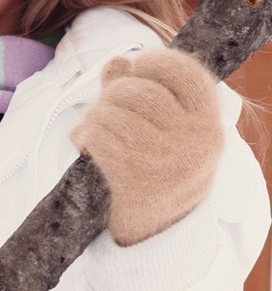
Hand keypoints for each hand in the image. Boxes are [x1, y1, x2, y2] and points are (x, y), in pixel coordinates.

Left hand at [70, 46, 224, 245]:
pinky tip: (83, 143)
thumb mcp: (166, 129)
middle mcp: (192, 140)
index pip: (184, 72)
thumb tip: (117, 61)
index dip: (154, 62)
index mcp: (207, 123)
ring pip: (113, 113)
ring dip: (93, 116)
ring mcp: (164, 161)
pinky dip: (83, 136)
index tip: (136, 69)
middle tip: (103, 108)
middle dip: (112, 94)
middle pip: (139, 91)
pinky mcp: (133, 179)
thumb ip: (142, 90)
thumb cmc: (159, 166)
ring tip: (90, 127)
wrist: (157, 229)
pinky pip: (98, 138)